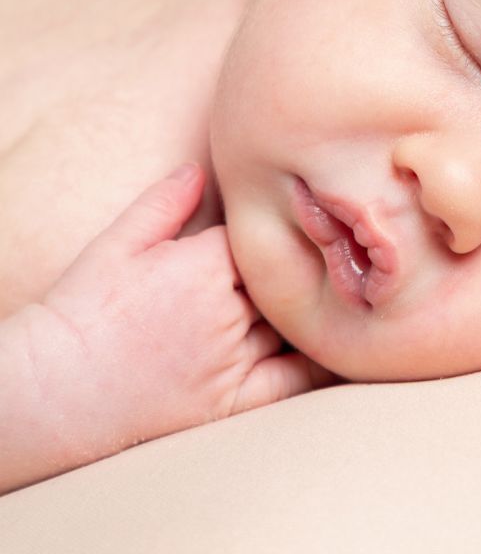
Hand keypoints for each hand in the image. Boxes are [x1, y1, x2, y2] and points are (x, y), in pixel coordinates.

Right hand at [28, 162, 336, 462]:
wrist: (52, 392)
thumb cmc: (80, 314)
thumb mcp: (115, 245)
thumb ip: (164, 204)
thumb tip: (201, 168)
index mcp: (202, 267)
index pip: (262, 238)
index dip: (272, 234)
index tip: (286, 227)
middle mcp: (223, 312)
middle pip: (285, 279)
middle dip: (299, 267)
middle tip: (323, 255)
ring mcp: (230, 359)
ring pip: (293, 323)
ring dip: (313, 307)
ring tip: (339, 290)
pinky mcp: (231, 401)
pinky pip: (293, 379)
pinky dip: (318, 361)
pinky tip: (338, 344)